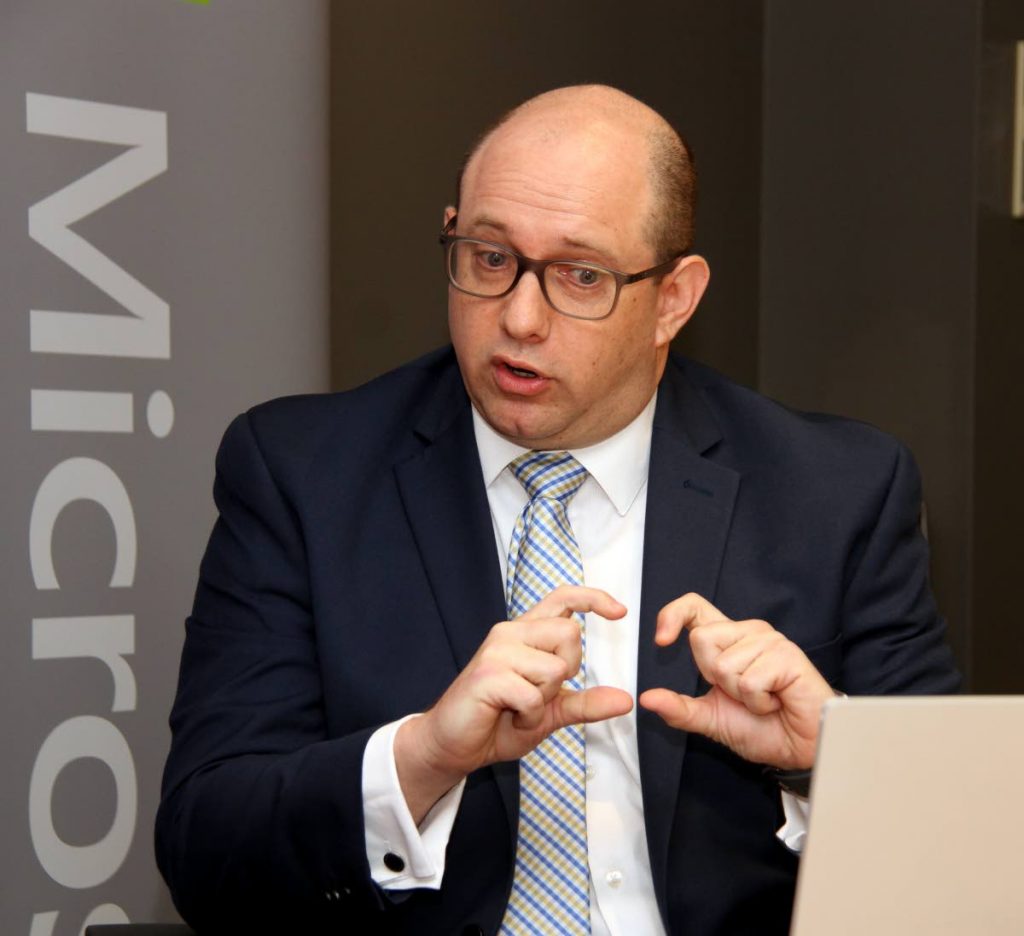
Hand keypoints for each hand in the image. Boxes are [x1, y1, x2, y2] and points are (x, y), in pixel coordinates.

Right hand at [395, 585, 632, 821]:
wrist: (454, 745)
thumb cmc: (499, 723)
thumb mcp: (550, 713)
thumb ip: (586, 704)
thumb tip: (626, 700)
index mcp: (526, 634)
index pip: (563, 598)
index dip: (593, 598)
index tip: (620, 612)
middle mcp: (511, 632)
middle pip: (571, 634)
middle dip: (568, 671)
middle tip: (540, 693)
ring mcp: (497, 651)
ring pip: (555, 668)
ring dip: (544, 701)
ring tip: (519, 709)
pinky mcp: (488, 675)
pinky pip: (534, 696)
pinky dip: (529, 717)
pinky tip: (509, 717)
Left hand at [638, 593, 832, 768]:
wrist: (801, 748)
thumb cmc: (763, 728)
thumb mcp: (710, 719)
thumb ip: (679, 708)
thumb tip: (646, 699)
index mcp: (728, 640)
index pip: (694, 607)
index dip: (672, 615)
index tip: (661, 641)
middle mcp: (748, 633)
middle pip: (702, 638)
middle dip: (714, 677)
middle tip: (741, 693)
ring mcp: (769, 641)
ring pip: (724, 664)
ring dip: (740, 695)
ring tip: (763, 700)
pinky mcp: (787, 655)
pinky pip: (750, 679)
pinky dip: (758, 701)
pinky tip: (776, 701)